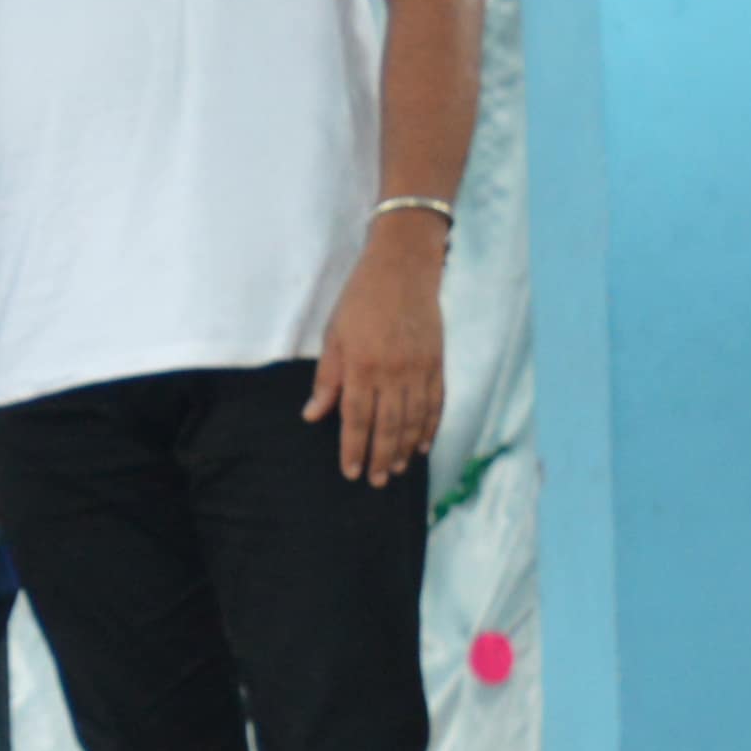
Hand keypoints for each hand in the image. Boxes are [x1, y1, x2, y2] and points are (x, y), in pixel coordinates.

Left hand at [309, 219, 451, 484]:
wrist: (403, 270)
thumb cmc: (360, 301)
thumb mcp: (333, 336)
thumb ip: (326, 379)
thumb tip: (312, 415)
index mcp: (362, 366)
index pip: (357, 418)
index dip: (354, 448)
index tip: (351, 471)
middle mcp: (393, 373)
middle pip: (388, 426)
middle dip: (381, 457)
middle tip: (376, 481)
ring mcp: (419, 369)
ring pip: (414, 420)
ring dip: (406, 448)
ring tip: (397, 469)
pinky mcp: (437, 363)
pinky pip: (435, 403)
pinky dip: (430, 427)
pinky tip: (423, 444)